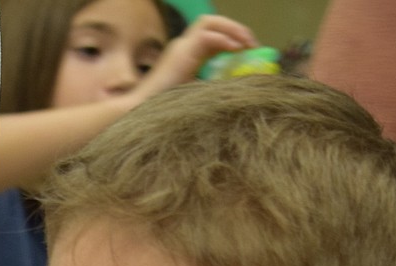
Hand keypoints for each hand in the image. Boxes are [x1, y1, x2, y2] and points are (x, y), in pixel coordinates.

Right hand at [133, 14, 257, 101]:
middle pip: (211, 22)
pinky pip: (205, 36)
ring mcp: (180, 48)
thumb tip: (233, 94)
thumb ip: (209, 90)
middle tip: (253, 44)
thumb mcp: (194, 98)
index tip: (250, 51)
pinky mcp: (181, 54)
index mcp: (186, 56)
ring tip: (247, 43)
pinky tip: (236, 50)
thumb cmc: (164, 113)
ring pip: (208, 21)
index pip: (212, 36)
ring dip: (231, 28)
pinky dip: (223, 39)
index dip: (233, 39)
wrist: (142, 115)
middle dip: (235, 28)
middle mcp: (183, 47)